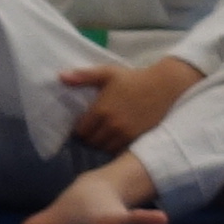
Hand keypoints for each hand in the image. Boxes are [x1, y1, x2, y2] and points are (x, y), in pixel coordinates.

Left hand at [61, 55, 197, 150]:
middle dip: (88, 139)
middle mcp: (112, 125)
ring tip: (103, 136)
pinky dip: (114, 147)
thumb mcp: (107, 73)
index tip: (81, 126)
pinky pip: (119, 150)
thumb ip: (83, 76)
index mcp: (101, 110)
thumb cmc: (133, 78)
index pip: (81, 131)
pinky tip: (116, 139)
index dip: (78, 130)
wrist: (164, 86)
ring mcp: (126, 133)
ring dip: (101, 144)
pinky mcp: (138, 137)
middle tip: (91, 132)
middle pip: (91, 142)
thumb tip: (60, 77)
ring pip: (105, 148)